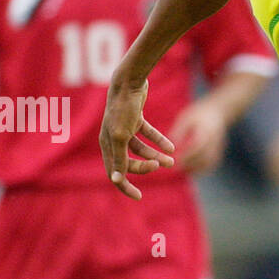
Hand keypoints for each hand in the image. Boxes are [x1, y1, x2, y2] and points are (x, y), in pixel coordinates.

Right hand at [99, 78, 174, 199]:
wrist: (130, 81)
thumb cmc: (123, 108)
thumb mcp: (121, 136)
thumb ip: (120, 159)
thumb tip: (117, 180)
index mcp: (107, 145)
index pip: (114, 173)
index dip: (125, 187)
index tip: (139, 197)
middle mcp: (114, 139)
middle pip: (129, 163)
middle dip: (145, 167)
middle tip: (162, 165)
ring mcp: (125, 129)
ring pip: (141, 150)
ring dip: (156, 156)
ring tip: (171, 160)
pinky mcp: (136, 119)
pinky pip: (149, 136)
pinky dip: (159, 141)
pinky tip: (171, 148)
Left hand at [171, 97, 227, 174]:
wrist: (219, 113)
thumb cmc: (198, 115)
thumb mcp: (186, 118)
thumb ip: (179, 131)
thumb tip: (171, 145)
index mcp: (206, 130)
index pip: (197, 146)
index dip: (187, 155)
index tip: (176, 160)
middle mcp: (214, 140)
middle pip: (203, 157)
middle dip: (190, 164)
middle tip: (176, 169)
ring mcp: (218, 147)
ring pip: (208, 163)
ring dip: (196, 169)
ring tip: (183, 171)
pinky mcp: (219, 152)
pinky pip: (211, 164)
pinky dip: (202, 170)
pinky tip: (191, 171)